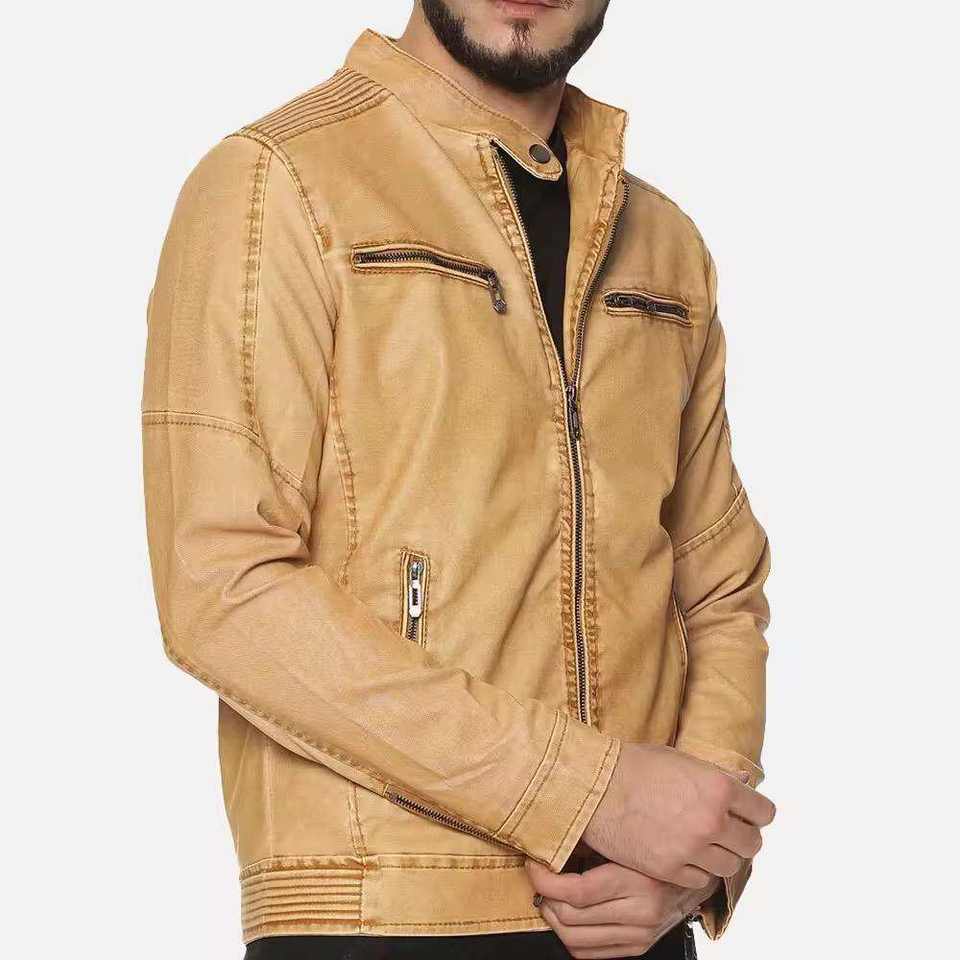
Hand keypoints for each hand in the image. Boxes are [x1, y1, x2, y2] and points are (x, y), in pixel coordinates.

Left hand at [526, 858, 717, 958]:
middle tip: (538, 880)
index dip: (545, 880)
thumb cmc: (657, 850)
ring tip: (549, 897)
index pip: (576, 892)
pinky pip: (590, 953)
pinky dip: (570, 937)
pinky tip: (566, 915)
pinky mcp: (639, 947)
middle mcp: (640, 912)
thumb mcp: (628, 840)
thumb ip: (593, 842)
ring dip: (553, 919)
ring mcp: (640, 935)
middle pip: (571, 918)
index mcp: (637, 880)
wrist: (697, 877)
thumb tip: (551, 839)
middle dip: (545, 898)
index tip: (534, 866)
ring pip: (576, 940)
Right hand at [582, 743, 774, 887]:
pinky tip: (683, 853)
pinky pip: (701, 880)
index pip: (764, 813)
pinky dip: (696, 869)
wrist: (594, 786)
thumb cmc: (633, 766)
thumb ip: (715, 776)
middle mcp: (711, 820)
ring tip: (702, 843)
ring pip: (730, 866)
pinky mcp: (670, 869)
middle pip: (752, 844)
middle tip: (725, 831)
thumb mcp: (681, 759)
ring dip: (720, 855)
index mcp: (718, 788)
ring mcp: (692, 848)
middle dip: (741, 836)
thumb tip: (742, 783)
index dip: (755, 813)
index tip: (746, 815)